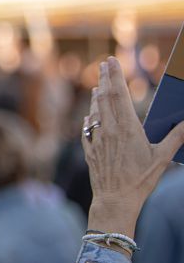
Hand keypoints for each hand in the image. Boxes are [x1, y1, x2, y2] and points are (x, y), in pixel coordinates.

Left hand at [83, 57, 183, 237]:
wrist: (115, 200)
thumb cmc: (141, 180)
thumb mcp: (162, 158)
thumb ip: (176, 138)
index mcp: (128, 128)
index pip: (120, 95)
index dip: (115, 76)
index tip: (112, 61)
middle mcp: (109, 129)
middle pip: (105, 98)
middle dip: (105, 79)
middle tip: (104, 64)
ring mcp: (97, 138)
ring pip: (95, 111)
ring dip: (97, 96)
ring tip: (98, 85)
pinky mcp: (90, 149)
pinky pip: (88, 128)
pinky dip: (90, 117)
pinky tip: (91, 114)